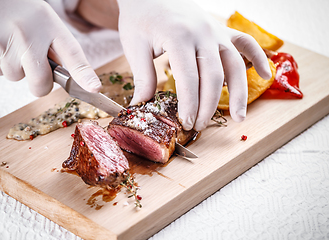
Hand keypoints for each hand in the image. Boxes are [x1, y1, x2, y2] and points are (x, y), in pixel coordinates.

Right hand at [0, 0, 100, 96]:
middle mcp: (29, 35)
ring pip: (17, 77)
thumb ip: (54, 44)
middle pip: (42, 82)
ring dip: (14, 67)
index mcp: (48, 23)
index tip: (94, 88)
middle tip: (34, 69)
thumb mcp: (40, 18)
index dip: (84, 75)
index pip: (73, 54)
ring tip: (7, 41)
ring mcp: (5, 45)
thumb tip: (64, 73)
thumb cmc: (12, 8)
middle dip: (40, 85)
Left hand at [117, 0, 271, 130]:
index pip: (189, 79)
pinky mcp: (221, 30)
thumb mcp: (135, 47)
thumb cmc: (141, 19)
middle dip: (208, 105)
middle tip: (200, 125)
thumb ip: (143, 77)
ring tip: (239, 117)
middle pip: (213, 76)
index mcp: (179, 37)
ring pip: (234, 64)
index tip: (186, 123)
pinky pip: (246, 43)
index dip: (189, 105)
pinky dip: (258, 58)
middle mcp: (203, 33)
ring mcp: (216, 31)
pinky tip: (264, 74)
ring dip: (239, 93)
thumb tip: (141, 105)